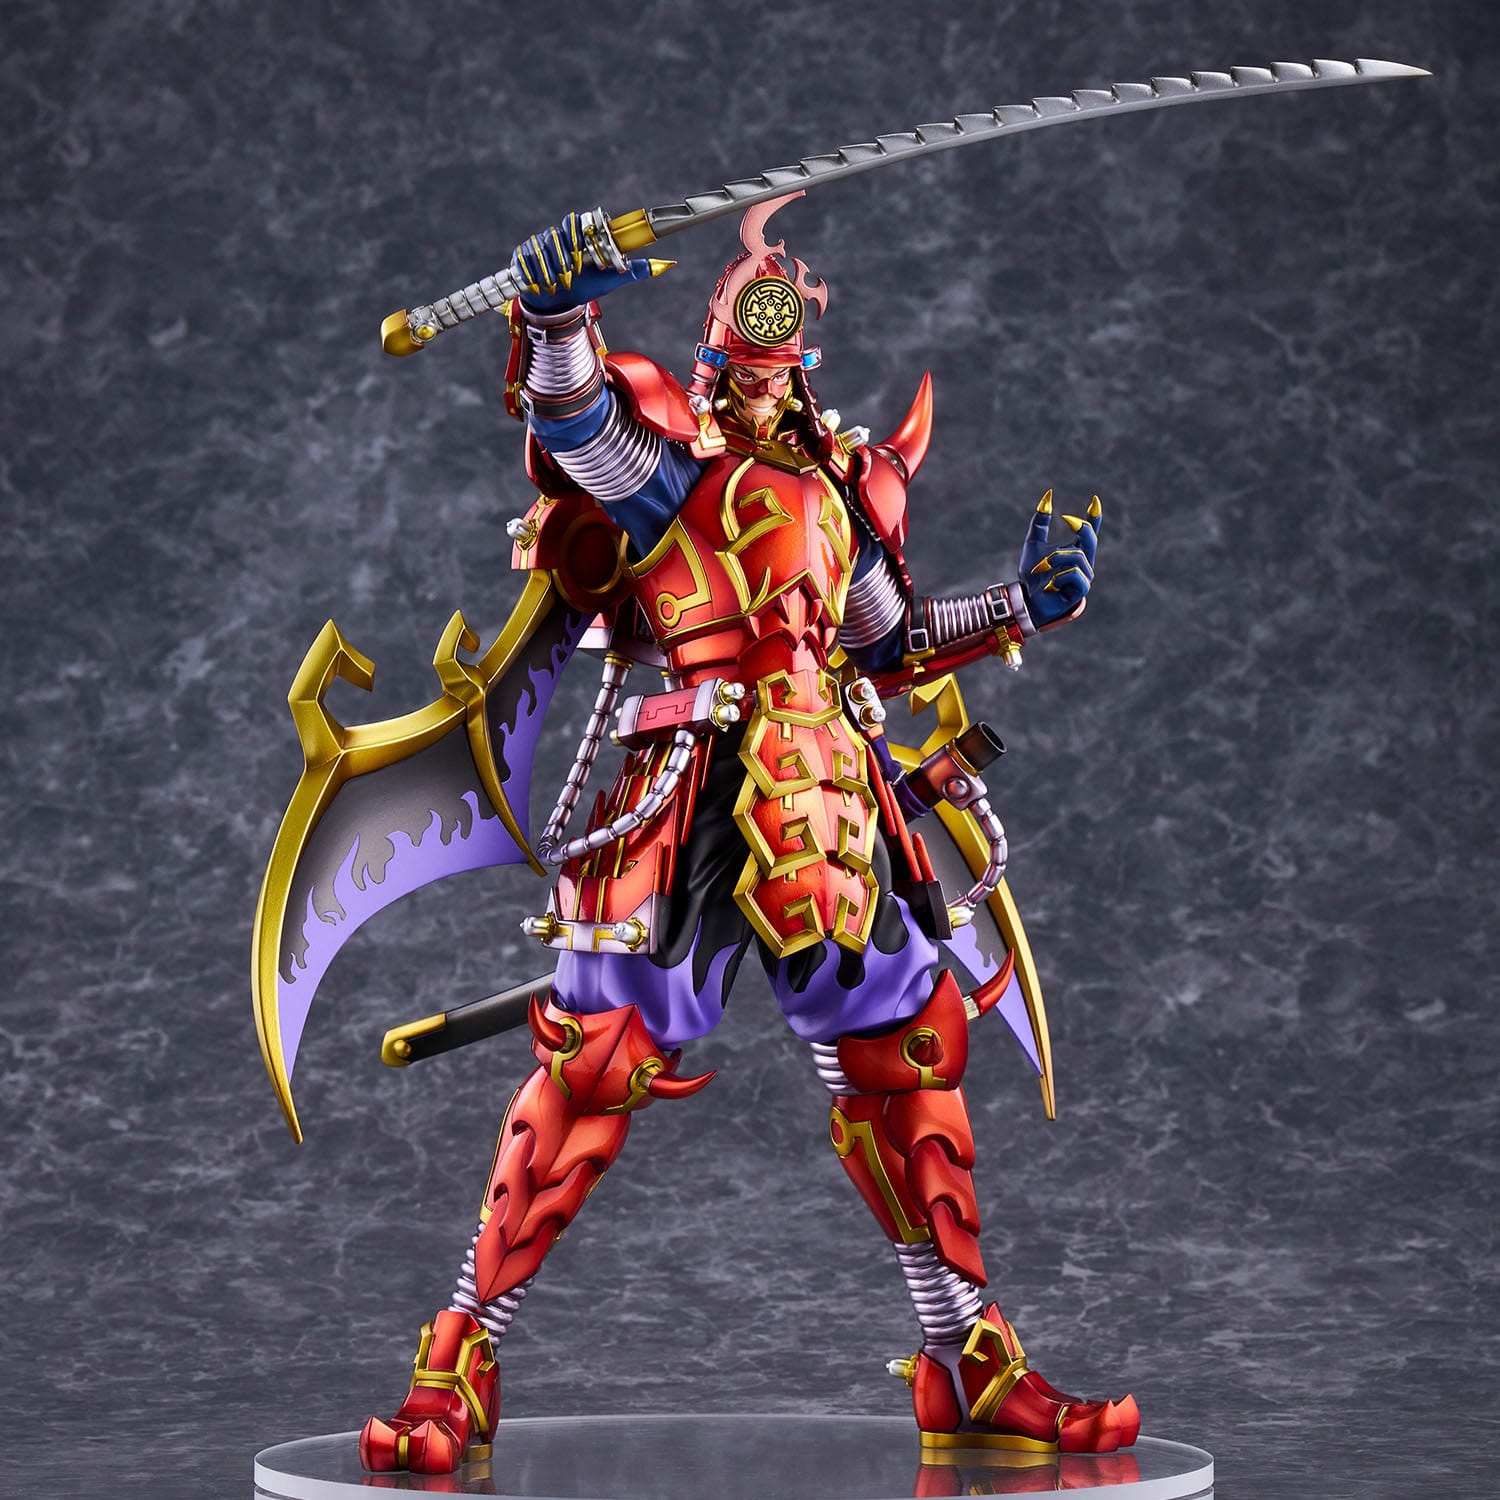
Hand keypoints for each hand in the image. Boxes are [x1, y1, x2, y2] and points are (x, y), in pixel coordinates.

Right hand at [510, 212, 657, 312]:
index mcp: (579, 236)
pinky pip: (527, 257)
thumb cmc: (585, 288)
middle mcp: (558, 235)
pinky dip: (535, 272)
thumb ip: (634, 271)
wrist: (558, 305)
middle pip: (560, 234)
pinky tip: (543, 284)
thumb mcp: (610, 281)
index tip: (584, 254)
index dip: (580, 234)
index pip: (577, 223)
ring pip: (544, 247)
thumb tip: (665, 264)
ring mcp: (539, 243)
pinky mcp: (522, 254)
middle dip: (566, 254)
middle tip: (572, 273)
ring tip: (559, 283)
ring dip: (552, 268)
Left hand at [1017, 492, 1100, 627]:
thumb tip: (1048, 496)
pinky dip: (1059, 576)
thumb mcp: (1033, 543)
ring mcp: (1084, 577)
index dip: (1094, 517)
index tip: (1095, 501)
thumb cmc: (1032, 574)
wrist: (1026, 598)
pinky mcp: (1081, 590)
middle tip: (1069, 519)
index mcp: (1075, 550)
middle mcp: (1084, 563)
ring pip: (1077, 557)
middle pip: (1091, 539)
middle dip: (1083, 527)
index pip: (1089, 532)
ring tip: (1042, 567)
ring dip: (1056, 559)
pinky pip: (1074, 574)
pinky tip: (1051, 584)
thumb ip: (1040, 522)